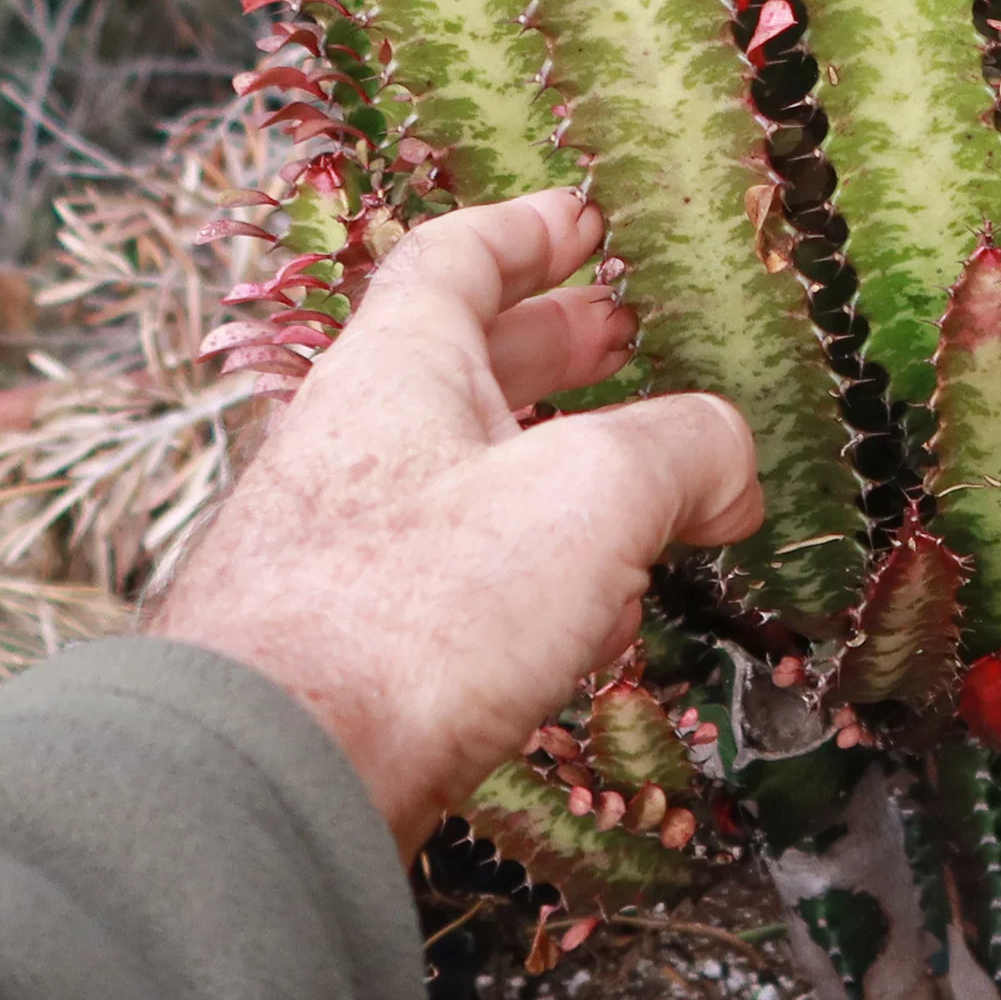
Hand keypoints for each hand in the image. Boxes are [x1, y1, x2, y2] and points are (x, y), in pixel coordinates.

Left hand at [151, 191, 762, 856]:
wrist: (270, 778)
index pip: (456, 257)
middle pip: (465, 364)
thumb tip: (730, 463)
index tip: (584, 221)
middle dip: (557, 347)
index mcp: (399, 366)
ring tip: (643, 490)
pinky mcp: (353, 642)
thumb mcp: (591, 492)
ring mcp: (345, 544)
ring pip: (469, 475)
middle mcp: (360, 441)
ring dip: (559, 467)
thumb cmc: (418, 606)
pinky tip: (589, 618)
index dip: (529, 230)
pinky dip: (535, 567)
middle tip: (627, 342)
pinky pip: (457, 572)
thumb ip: (684, 450)